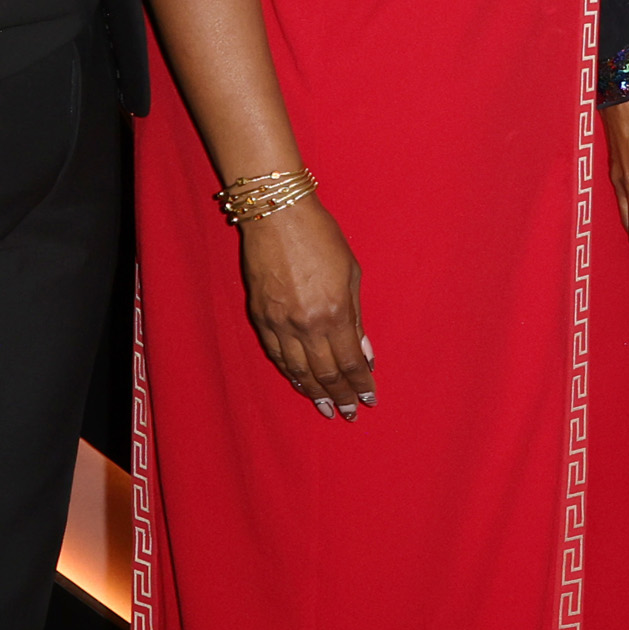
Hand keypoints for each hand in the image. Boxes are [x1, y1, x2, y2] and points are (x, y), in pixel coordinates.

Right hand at [239, 199, 376, 415]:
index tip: (369, 399)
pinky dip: (290, 373)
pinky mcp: (260, 317)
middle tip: (349, 413)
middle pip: (325, 373)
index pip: (349, 363)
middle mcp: (304, 325)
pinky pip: (276, 355)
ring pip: (297, 370)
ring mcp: (279, 323)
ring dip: (314, 392)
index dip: (360, 384)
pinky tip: (300, 383)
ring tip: (327, 407)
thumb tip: (364, 354)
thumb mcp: (351, 275)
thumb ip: (356, 319)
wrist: (277, 216)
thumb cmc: (321, 238)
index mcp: (333, 314)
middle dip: (339, 396)